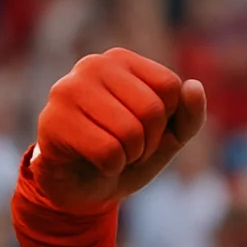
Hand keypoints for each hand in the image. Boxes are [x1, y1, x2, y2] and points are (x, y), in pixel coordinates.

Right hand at [32, 48, 205, 214]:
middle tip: (129, 148)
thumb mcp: (169, 137)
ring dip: (130, 156)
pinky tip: (94, 162)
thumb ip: (190, 114)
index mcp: (121, 60)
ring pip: (130, 131)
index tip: (148, 131)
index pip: (170, 86)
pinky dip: (111, 167)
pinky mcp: (52, 121)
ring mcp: (67, 90)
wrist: (84, 187)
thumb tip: (194, 86)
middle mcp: (92, 65)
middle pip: (152, 109)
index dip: (167, 121)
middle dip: (149, 142)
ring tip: (113, 154)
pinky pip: (107, 151)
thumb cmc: (128, 152)